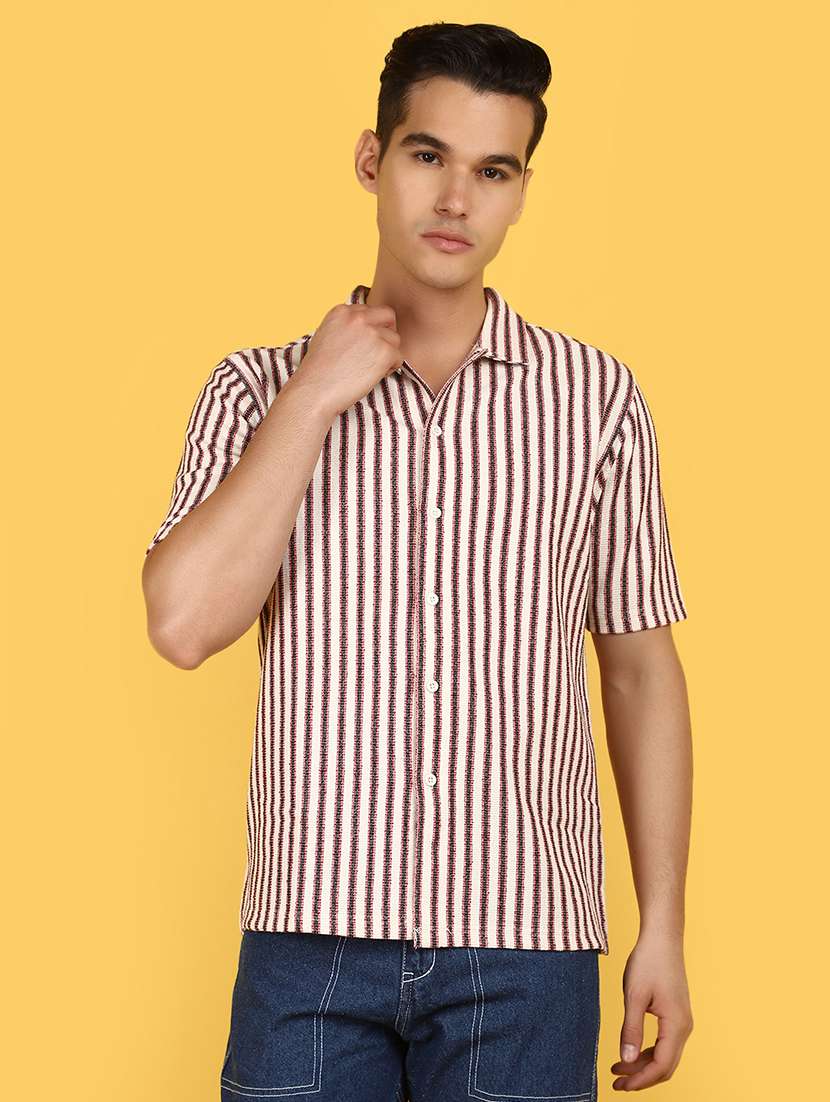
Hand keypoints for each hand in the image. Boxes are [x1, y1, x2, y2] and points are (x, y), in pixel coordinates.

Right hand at [293, 300, 403, 418]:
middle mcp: (358, 317)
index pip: (370, 310)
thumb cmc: (318, 372)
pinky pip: (399, 357)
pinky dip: (390, 369)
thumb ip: (347, 327)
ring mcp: (372, 333)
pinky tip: (371, 376)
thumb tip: (368, 330)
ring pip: (395, 339)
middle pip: (388, 316)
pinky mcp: (384, 351)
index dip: (371, 328)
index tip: (363, 345)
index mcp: (342, 311)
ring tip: (368, 369)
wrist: (314, 392)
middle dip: (387, 333)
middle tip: (377, 353)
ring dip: (387, 354)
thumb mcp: (327, 336)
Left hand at [610, 931, 693, 1090]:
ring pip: (664, 1055)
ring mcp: (682, 1021)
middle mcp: (684, 1027)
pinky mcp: (676, 1014)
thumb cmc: (648, 962)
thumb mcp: (634, 995)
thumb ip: (630, 1029)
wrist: (662, 937)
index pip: (660, 1066)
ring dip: (643, 1065)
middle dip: (641, 1078)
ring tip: (617, 1069)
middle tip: (616, 1083)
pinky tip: (630, 1051)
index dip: (640, 1080)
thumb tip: (626, 1060)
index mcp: (676, 1025)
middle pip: (665, 1066)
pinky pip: (664, 1043)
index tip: (619, 1085)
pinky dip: (647, 1052)